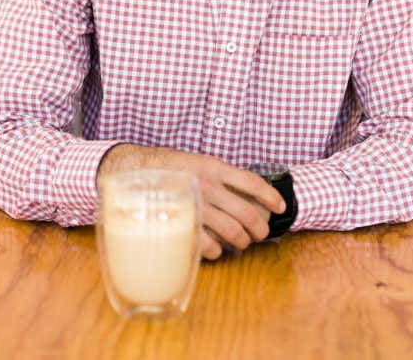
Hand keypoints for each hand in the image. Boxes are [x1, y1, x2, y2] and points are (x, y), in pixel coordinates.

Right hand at [97, 144, 284, 259]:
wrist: (132, 172)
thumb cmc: (167, 169)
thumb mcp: (197, 162)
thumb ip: (219, 176)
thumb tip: (247, 194)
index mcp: (213, 168)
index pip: (253, 183)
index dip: (271, 197)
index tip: (280, 207)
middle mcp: (207, 187)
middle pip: (248, 213)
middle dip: (260, 228)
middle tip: (260, 233)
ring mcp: (196, 207)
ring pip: (233, 233)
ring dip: (242, 242)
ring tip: (241, 243)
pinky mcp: (183, 225)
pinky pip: (211, 246)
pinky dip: (218, 251)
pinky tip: (216, 249)